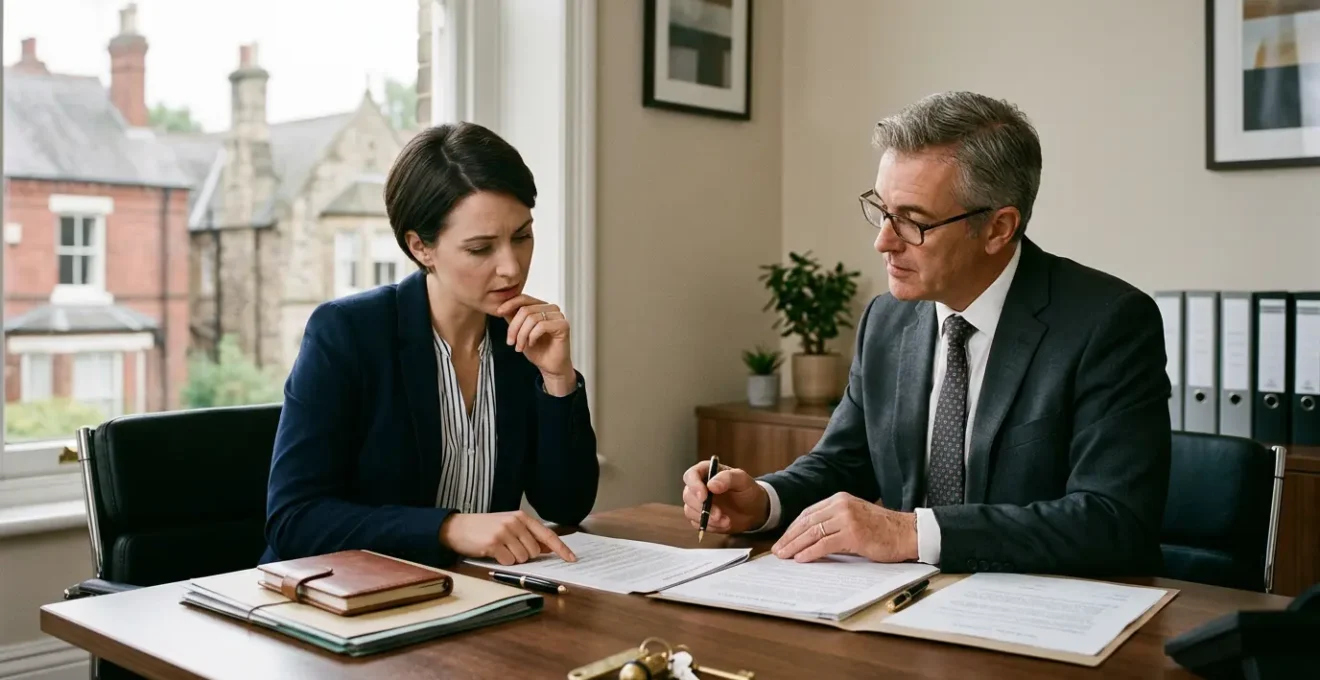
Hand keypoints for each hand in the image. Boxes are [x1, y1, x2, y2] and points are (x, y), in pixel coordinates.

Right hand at [439, 510, 577, 565]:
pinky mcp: (493, 543)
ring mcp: (504, 532)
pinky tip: (492, 552)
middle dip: (524, 555)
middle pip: (534, 551)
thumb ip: (528, 535)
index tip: (572, 559)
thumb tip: (548, 548)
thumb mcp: (508, 526)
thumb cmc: (485, 528)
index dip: (561, 548)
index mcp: (522, 517)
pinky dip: (502, 561)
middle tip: (508, 548)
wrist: (458, 527)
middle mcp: (515, 522)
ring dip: (512, 558)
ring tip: (499, 549)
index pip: (547, 534)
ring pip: (522, 558)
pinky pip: (508, 562)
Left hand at [496, 295, 574, 394]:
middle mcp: (551, 309)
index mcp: (542, 307)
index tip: (499, 312)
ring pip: (532, 318)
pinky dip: (532, 336)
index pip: (524, 298)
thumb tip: (501, 307)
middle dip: (514, 327)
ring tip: (520, 347)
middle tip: (510, 342)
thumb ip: (513, 318)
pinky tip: (532, 344)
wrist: (549, 366)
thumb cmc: (537, 350)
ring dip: (522, 335)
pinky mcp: (563, 325)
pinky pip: (541, 326)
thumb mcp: (519, 331)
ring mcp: (558, 316)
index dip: (510, 304)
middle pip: (525, 309)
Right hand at [681, 460, 769, 534]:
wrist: (753, 510)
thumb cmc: (747, 490)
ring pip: (689, 511)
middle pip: (688, 495)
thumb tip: (711, 485)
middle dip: (702, 507)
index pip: (691, 475)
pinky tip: (724, 524)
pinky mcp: (700, 517)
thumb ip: (728, 478)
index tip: (703, 496)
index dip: (694, 485)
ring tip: (726, 521)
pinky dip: (710, 526)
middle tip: (719, 514)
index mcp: (707, 472)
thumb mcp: (743, 480)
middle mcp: (699, 486)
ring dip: (707, 519)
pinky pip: (697, 523)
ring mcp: (698, 503)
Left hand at [771, 492, 917, 562]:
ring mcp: (847, 519)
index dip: (793, 528)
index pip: (809, 513)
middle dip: (790, 537)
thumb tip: (811, 537)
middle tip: (778, 550)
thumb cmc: (883, 529)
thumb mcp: (855, 516)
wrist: (907, 533)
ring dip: (795, 546)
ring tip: (785, 556)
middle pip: (807, 522)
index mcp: (840, 499)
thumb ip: (835, 520)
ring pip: (813, 533)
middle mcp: (841, 505)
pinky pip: (825, 544)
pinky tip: (801, 559)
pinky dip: (810, 552)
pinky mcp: (853, 534)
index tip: (783, 539)